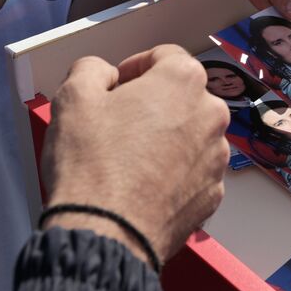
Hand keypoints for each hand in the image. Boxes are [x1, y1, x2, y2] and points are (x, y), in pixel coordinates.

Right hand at [42, 45, 229, 262]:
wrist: (105, 234)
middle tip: (118, 123)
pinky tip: (143, 185)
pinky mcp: (212, 194)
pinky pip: (192, 172)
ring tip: (129, 159)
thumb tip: (104, 74)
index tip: (116, 85)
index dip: (135, 67)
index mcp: (184, 81)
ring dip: (166, 139)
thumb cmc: (91, 164)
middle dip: (152, 104)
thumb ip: (91, 69)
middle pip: (181, 97)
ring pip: (190, 135)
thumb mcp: (74, 97)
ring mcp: (216, 158)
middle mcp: (211, 114)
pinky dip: (173, 173)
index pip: (165, 56)